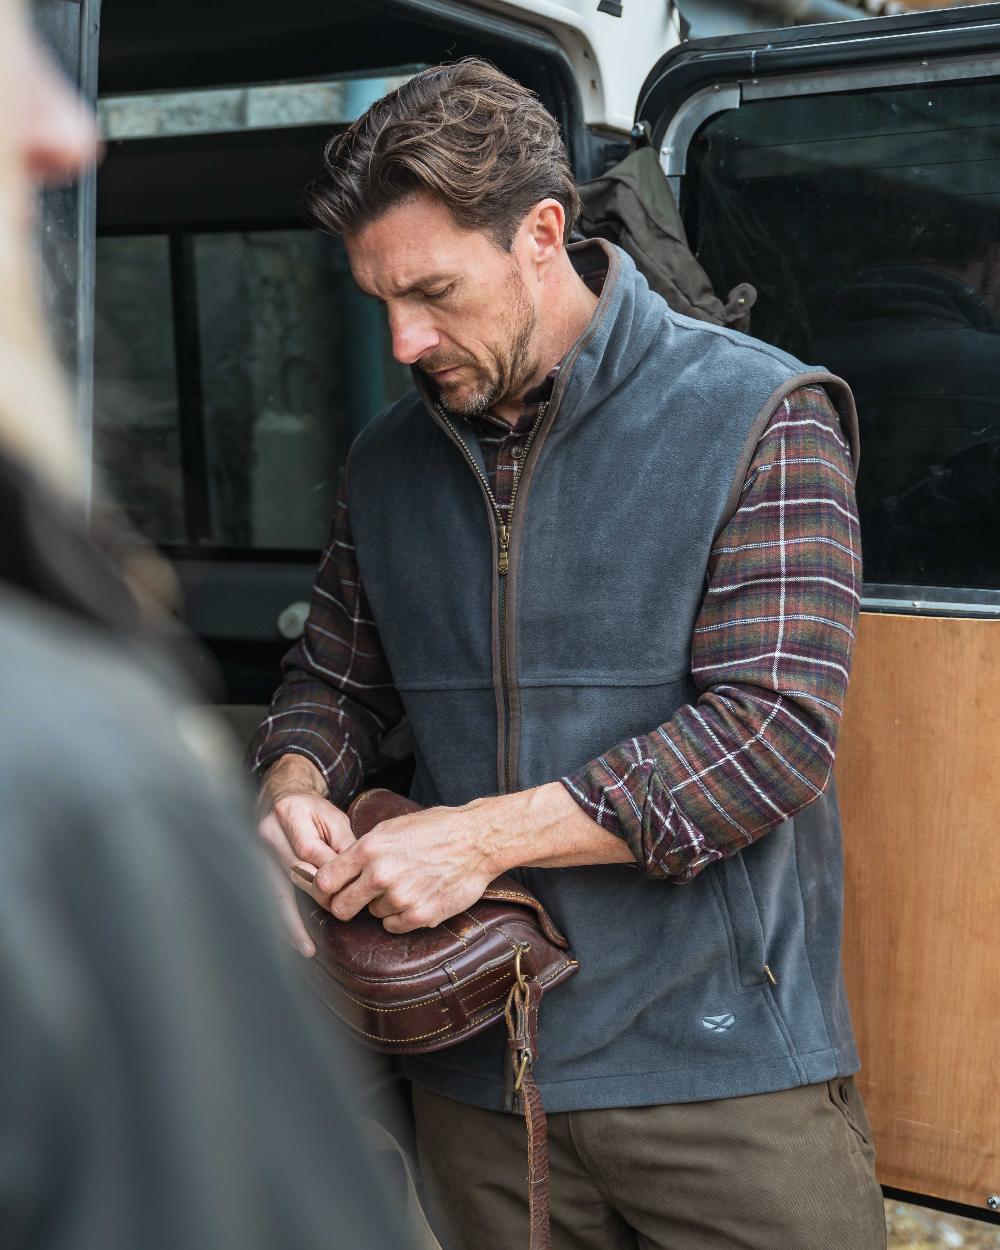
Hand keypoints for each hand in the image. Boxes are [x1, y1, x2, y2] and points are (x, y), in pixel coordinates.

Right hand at [255, 754, 353, 955]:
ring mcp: (256, 851)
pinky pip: (270, 897)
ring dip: (293, 920)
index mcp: (289, 814)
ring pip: (276, 891)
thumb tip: (354, 876)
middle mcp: (268, 833)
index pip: (310, 851)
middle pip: (293, 875)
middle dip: (317, 897)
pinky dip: (282, 918)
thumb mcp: (334, 817)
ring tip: (306, 947)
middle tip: (340, 915)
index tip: (350, 886)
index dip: (330, 872)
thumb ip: (344, 845)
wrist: (281, 796)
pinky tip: (292, 938)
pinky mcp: (255, 866)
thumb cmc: (312, 808)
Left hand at [307, 802, 496, 933]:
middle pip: (341, 907)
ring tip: (405, 884)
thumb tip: (337, 869)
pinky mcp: (419, 915)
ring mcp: (400, 897)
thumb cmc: (435, 829)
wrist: (476, 840)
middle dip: (347, 904)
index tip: (332, 890)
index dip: (326, 889)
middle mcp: (380, 874)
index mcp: (369, 849)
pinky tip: (416, 896)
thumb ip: (362, 850)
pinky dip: (400, 916)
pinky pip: (393, 926)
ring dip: (382, 905)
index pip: (325, 881)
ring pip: (372, 914)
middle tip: (359, 899)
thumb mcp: (391, 828)